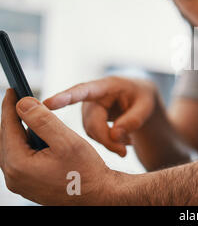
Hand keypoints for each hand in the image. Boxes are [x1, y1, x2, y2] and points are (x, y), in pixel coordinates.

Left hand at [0, 89, 117, 204]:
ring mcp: (20, 183)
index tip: (13, 89)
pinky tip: (43, 138)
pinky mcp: (29, 185)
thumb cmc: (86, 171)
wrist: (99, 195)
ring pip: (15, 148)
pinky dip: (30, 144)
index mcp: (18, 165)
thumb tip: (22, 103)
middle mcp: (13, 177)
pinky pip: (23, 159)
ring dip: (24, 131)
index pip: (7, 127)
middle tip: (23, 99)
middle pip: (8, 138)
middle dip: (16, 118)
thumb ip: (42, 120)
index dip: (10, 106)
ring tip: (37, 117)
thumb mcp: (66, 140)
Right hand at [44, 76, 157, 156]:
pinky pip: (94, 137)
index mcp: (106, 86)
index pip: (83, 90)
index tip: (47, 103)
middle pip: (91, 123)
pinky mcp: (89, 121)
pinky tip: (121, 142)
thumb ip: (133, 120)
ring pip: (91, 133)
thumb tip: (115, 135)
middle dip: (107, 139)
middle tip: (123, 153)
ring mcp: (88, 110)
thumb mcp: (146, 106)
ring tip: (126, 145)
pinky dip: (108, 142)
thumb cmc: (142, 98)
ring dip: (109, 142)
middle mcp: (92, 97)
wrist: (139, 100)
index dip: (65, 97)